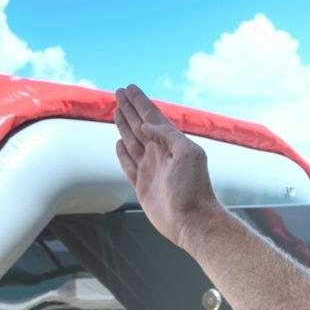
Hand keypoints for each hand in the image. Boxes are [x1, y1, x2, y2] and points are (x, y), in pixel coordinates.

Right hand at [114, 84, 223, 251]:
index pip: (152, 116)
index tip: (128, 88)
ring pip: (132, 141)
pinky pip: (128, 164)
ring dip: (124, 125)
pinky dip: (122, 153)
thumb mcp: (187, 153)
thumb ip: (167, 135)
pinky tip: (118, 142)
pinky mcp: (141, 185)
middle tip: (118, 92)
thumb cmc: (193, 188)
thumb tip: (146, 125)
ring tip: (116, 110)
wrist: (191, 221)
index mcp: (172, 143)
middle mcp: (160, 153)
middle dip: (129, 108)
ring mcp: (150, 168)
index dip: (140, 102)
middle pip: (140, 125)